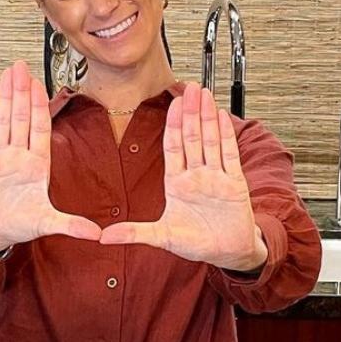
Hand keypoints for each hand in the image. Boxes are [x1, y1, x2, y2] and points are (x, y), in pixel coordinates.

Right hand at [0, 60, 101, 255]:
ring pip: (3, 121)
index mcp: (36, 166)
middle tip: (21, 67)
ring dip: (5, 97)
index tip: (40, 85)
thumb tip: (96, 234)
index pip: (39, 129)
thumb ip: (70, 226)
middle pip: (19, 118)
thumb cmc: (19, 226)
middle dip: (21, 92)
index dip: (38, 106)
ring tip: (7, 74)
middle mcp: (18, 157)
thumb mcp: (47, 225)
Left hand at [100, 83, 267, 271]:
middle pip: (193, 138)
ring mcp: (217, 177)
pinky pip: (229, 155)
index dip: (173, 126)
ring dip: (208, 117)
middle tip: (189, 88)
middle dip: (191, 113)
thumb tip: (105, 237)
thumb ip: (134, 233)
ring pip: (211, 141)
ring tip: (205, 94)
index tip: (171, 105)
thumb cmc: (198, 244)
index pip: (174, 148)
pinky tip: (222, 117)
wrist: (229, 253)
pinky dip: (226, 136)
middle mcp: (197, 176)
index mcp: (178, 185)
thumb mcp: (162, 238)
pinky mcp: (235, 183)